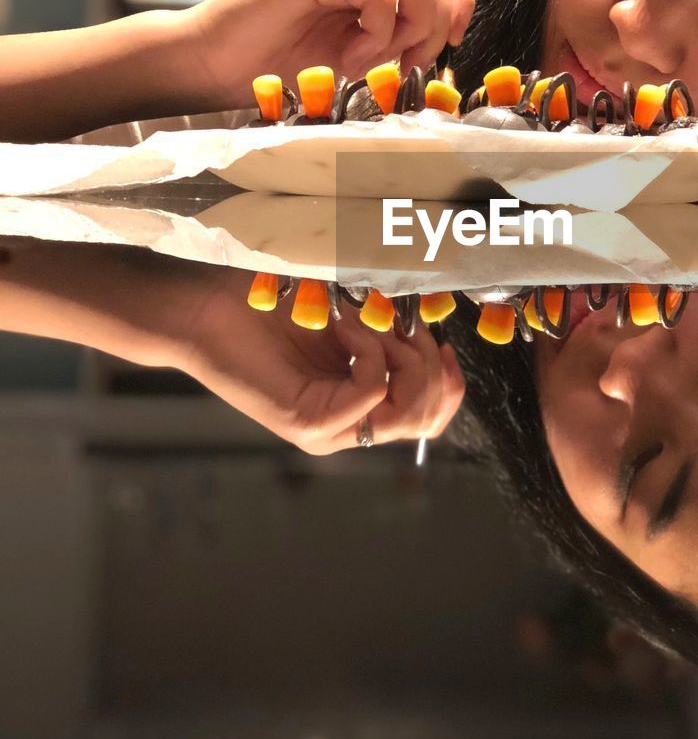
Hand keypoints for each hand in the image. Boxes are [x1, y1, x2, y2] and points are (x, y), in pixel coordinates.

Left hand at [181, 277, 464, 454]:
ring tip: (375, 324)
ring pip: (405, 412)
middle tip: (405, 326)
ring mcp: (326, 430)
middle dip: (430, 365)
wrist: (208, 311)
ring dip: (403, 357)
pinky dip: (369, 350)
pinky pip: (370, 392)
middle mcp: (344, 428)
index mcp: (354, 409)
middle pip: (425, 417)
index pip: (427, 418)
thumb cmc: (270, 307)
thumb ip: (385, 337)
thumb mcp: (345, 322)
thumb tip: (431, 333)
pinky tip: (345, 325)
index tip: (444, 343)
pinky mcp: (308, 423)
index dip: (449, 385)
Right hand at [183, 0, 474, 110]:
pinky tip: (351, 54)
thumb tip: (443, 37)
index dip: (459, 2)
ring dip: (412, 27)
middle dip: (436, 24)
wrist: (217, 63)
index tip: (453, 41)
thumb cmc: (278, 63)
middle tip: (407, 61)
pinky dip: (378, 34)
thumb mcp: (356, 54)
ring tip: (377, 56)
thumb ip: (396, 37)